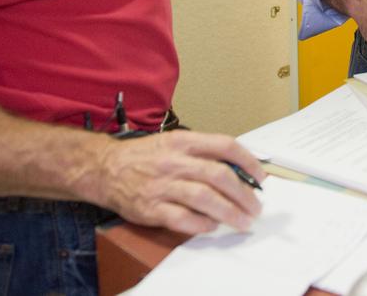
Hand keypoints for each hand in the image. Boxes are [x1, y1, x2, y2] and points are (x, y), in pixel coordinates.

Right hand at [95, 130, 264, 235]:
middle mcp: (175, 162)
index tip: (261, 176)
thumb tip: (237, 168)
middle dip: (244, 193)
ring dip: (229, 212)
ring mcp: (163, 186)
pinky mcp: (151, 208)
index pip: (225, 146)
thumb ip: (202, 153)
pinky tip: (212, 225)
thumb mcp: (174, 142)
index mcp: (183, 142)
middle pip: (219, 176)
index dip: (248, 161)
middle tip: (255, 206)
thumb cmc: (144, 156)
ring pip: (205, 199)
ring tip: (242, 221)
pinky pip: (183, 219)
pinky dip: (201, 224)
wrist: (104, 168)